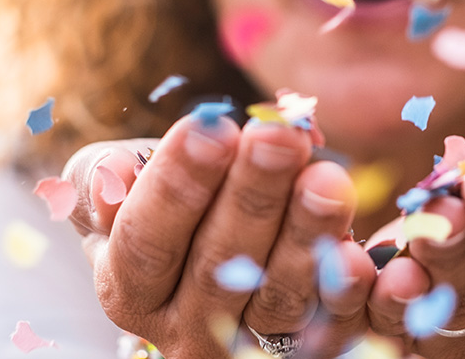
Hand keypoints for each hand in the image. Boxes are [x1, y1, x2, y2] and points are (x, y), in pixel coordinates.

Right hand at [61, 113, 376, 357]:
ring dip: (306, 235)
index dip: (177, 186)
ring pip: (278, 298)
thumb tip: (113, 176)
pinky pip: (331, 326)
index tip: (212, 128)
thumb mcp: (119, 182)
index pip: (147, 240)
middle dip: (251, 195)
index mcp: (128, 289)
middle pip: (217, 266)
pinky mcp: (306, 351)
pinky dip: (348, 291)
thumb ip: (103, 176)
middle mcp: (183, 330)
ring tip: (328, 178)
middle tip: (279, 136)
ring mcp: (246, 347)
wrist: (216, 241)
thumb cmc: (167, 200)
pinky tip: (361, 250)